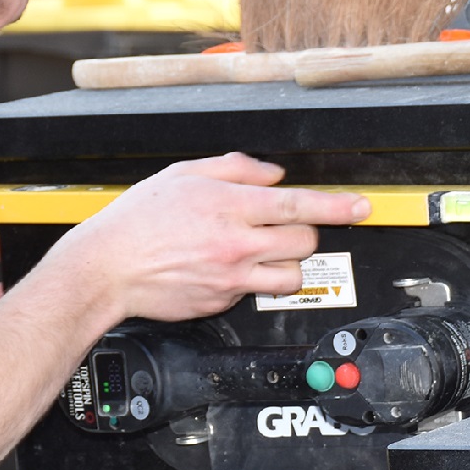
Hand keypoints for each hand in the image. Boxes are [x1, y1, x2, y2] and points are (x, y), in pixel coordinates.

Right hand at [52, 152, 370, 324]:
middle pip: (305, 243)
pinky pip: (255, 291)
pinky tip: (225, 267)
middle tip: (286, 226)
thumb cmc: (138, 220)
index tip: (362, 205)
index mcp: (230, 206)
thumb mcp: (182, 174)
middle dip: (305, 232)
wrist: (107, 268)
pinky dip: (252, 279)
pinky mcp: (222, 301)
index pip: (300, 204)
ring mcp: (232, 278)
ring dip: (287, 263)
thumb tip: (271, 174)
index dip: (338, 205)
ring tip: (262, 252)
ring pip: (291, 276)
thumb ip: (234, 168)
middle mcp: (237, 244)